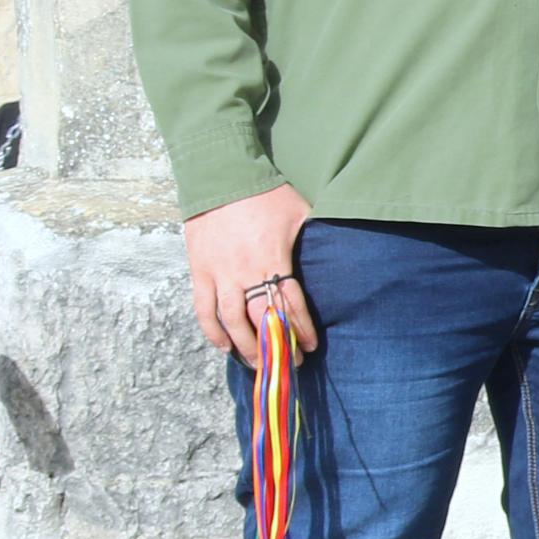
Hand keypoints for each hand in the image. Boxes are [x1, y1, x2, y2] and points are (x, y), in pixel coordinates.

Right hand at [184, 186, 314, 367]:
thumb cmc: (267, 193)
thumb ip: (313, 238)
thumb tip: (341, 252)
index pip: (289, 303)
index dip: (300, 328)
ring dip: (245, 346)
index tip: (310, 346)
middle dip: (276, 346)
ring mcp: (217, 273)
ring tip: (258, 363)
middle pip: (259, 319)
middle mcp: (243, 271)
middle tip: (289, 364)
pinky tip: (225, 347)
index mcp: (272, 258)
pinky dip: (212, 331)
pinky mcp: (198, 271)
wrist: (220, 175)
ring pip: (229, 321)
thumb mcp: (301, 211)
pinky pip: (203, 310)